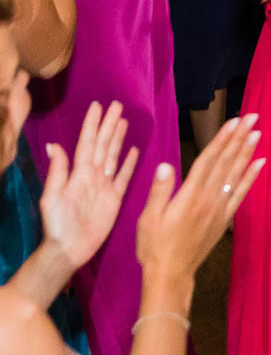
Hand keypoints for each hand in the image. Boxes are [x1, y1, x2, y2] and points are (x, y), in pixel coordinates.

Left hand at [39, 101, 137, 270]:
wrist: (69, 248)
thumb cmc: (58, 224)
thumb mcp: (53, 197)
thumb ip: (58, 171)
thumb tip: (55, 145)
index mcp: (79, 173)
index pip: (88, 143)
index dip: (92, 125)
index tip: (98, 106)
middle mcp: (93, 175)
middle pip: (103, 145)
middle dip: (109, 125)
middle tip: (117, 105)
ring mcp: (105, 186)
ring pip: (114, 156)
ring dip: (118, 138)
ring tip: (124, 121)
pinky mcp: (115, 198)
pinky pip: (124, 176)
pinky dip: (129, 163)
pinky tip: (134, 151)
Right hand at [136, 114, 263, 291]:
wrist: (170, 275)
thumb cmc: (153, 246)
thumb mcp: (148, 219)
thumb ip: (159, 191)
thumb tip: (166, 165)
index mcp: (189, 196)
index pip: (208, 160)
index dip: (221, 139)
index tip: (233, 121)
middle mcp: (208, 199)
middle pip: (226, 162)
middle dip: (239, 138)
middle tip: (252, 117)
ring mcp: (219, 209)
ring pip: (235, 174)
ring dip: (247, 152)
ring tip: (257, 133)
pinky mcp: (224, 218)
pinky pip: (240, 194)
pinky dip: (251, 177)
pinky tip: (259, 163)